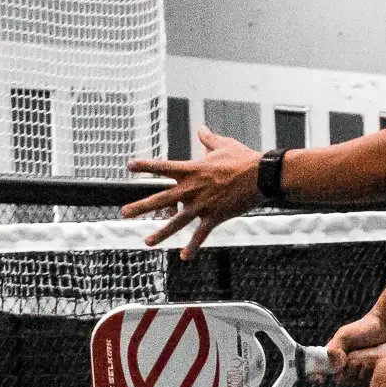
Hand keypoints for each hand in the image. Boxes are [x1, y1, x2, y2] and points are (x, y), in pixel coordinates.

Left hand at [122, 127, 263, 257]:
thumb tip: (201, 129)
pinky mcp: (215, 216)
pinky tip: (184, 256)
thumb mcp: (224, 145)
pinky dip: (193, 246)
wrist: (261, 176)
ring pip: (177, 222)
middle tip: (124, 213)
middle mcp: (192, 189)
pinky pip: (201, 234)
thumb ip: (208, 139)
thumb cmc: (243, 159)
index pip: (162, 167)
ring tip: (147, 241)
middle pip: (161, 199)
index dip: (145, 166)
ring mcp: (202, 205)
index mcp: (192, 170)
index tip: (129, 166)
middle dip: (141, 206)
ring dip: (160, 233)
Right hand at [325, 308, 385, 384]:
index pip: (322, 369)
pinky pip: (369, 379)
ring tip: (368, 354)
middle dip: (347, 371)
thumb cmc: (365, 328)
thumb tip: (336, 367)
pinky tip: (376, 359)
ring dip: (361, 368)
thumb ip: (334, 349)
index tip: (320, 380)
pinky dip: (372, 371)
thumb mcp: (344, 335)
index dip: (318, 375)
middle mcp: (346, 364)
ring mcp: (360, 369)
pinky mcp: (373, 372)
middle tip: (353, 359)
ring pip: (355, 379)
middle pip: (341, 378)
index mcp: (336, 355)